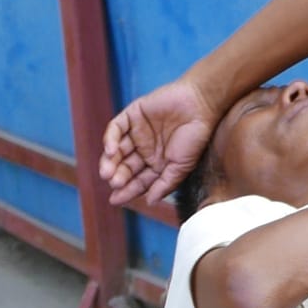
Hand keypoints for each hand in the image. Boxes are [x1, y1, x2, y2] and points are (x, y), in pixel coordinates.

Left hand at [99, 77, 218, 209]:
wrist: (199, 106)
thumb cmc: (195, 137)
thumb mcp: (181, 167)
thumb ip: (165, 184)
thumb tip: (149, 202)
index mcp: (157, 164)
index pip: (138, 180)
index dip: (127, 190)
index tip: (115, 200)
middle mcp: (145, 149)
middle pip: (125, 166)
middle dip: (118, 176)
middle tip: (114, 183)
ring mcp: (137, 132)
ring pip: (117, 149)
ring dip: (110, 161)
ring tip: (107, 172)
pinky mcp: (132, 115)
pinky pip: (116, 128)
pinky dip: (110, 139)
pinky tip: (111, 151)